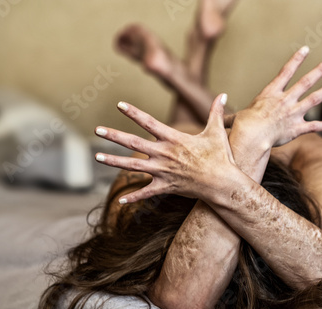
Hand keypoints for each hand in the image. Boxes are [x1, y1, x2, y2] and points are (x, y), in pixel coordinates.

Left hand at [94, 94, 235, 203]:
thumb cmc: (220, 157)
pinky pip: (146, 193)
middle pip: (133, 143)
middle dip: (113, 135)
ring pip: (132, 166)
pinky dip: (134, 197)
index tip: (119, 104)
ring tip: (97, 157)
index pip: (149, 122)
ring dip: (113, 161)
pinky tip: (121, 200)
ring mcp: (162, 171)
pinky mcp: (165, 187)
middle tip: (97, 130)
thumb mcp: (216, 132)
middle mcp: (164, 154)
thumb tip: (224, 94)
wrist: (222, 183)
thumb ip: (216, 112)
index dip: (133, 112)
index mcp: (173, 139)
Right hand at [229, 46, 321, 149]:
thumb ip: (228, 115)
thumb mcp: (235, 117)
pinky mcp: (298, 129)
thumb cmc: (242, 126)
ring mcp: (294, 114)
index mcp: (271, 93)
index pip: (286, 72)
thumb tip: (217, 117)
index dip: (296, 60)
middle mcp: (286, 100)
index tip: (305, 49)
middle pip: (306, 81)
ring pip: (315, 98)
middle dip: (320, 70)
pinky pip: (316, 126)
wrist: (252, 137)